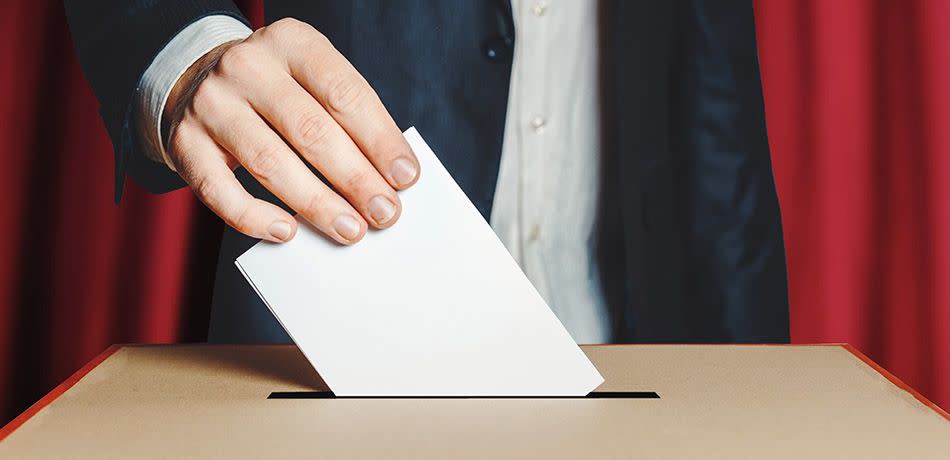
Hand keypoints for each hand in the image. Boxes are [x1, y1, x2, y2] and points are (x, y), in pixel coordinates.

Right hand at [163, 18, 418, 243]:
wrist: (194, 79)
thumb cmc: (276, 89)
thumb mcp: (312, 80)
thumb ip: (347, 118)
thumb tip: (389, 177)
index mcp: (292, 43)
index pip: (344, 93)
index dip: (380, 139)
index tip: (406, 177)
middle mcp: (248, 67)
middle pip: (310, 130)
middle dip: (355, 178)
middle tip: (385, 213)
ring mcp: (211, 104)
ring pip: (270, 161)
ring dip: (316, 203)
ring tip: (350, 229)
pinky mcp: (185, 143)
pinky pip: (220, 190)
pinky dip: (255, 216)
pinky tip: (286, 231)